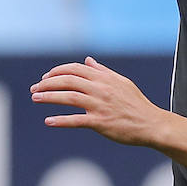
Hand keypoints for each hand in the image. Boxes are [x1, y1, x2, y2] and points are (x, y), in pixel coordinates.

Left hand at [30, 58, 166, 145]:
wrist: (151, 124)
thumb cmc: (137, 104)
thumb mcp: (122, 82)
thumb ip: (103, 72)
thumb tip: (88, 61)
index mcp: (104, 78)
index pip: (75, 69)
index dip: (57, 71)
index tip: (46, 77)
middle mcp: (100, 89)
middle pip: (68, 81)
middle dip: (48, 83)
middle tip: (35, 88)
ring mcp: (100, 106)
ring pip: (69, 97)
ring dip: (49, 97)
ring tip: (35, 98)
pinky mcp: (101, 123)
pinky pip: (76, 120)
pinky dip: (61, 120)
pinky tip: (49, 121)